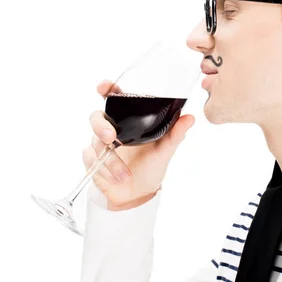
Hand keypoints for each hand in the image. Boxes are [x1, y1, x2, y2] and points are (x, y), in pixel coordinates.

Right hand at [83, 80, 194, 210]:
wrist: (139, 194)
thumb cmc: (152, 166)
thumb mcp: (165, 150)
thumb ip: (175, 133)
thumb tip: (190, 118)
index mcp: (129, 119)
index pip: (113, 97)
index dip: (106, 88)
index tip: (104, 87)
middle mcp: (113, 127)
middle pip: (96, 117)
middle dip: (101, 126)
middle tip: (112, 138)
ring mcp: (100, 143)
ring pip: (95, 142)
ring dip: (110, 161)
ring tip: (124, 175)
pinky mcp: (92, 159)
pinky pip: (91, 159)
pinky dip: (104, 170)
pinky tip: (115, 178)